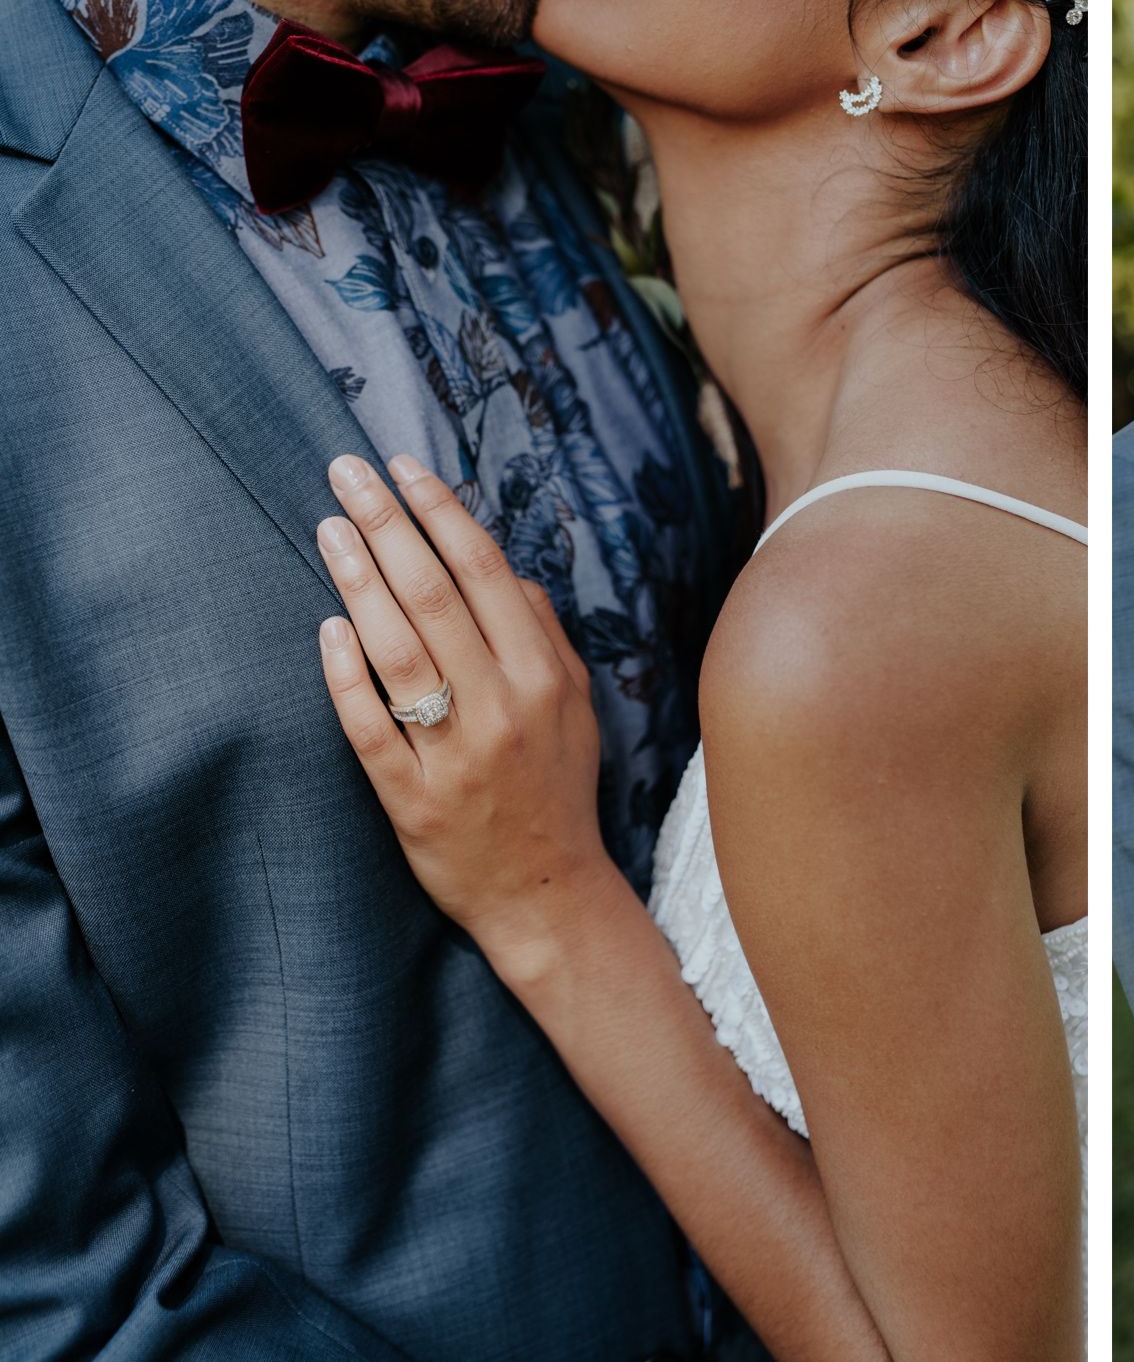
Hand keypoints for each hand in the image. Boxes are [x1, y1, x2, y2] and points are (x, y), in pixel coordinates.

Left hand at [313, 453, 615, 965]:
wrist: (548, 894)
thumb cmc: (557, 791)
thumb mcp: (577, 707)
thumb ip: (546, 636)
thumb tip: (508, 572)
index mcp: (545, 676)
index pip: (486, 573)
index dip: (442, 513)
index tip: (403, 468)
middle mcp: (504, 706)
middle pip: (436, 596)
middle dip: (387, 524)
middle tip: (345, 472)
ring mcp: (457, 753)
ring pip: (400, 650)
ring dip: (359, 580)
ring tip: (328, 528)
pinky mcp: (413, 798)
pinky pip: (372, 726)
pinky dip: (347, 674)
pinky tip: (328, 627)